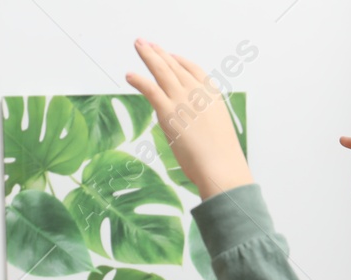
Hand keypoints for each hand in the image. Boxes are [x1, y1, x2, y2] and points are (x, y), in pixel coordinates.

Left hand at [125, 39, 252, 199]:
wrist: (221, 165)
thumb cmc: (221, 157)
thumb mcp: (218, 131)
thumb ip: (203, 122)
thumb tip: (192, 128)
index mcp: (212, 95)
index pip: (194, 69)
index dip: (180, 61)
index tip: (170, 55)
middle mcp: (197, 92)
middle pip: (175, 66)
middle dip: (159, 52)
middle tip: (147, 43)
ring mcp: (182, 100)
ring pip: (162, 70)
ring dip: (148, 55)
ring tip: (138, 45)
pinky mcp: (168, 112)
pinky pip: (150, 89)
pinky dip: (138, 80)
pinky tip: (129, 75)